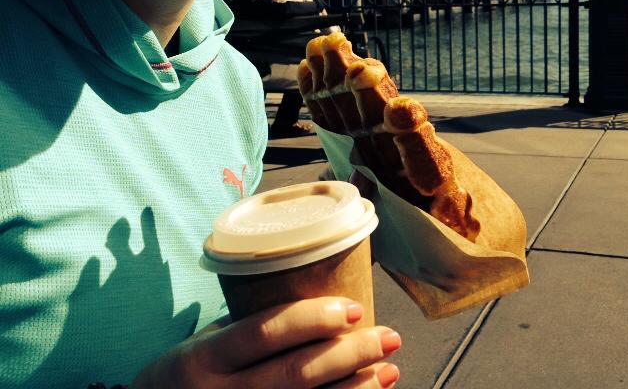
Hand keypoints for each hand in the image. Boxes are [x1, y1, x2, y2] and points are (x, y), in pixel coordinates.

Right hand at [130, 297, 400, 388]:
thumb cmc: (190, 373)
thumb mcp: (207, 343)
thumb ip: (255, 328)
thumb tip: (327, 300)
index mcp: (205, 357)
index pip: (264, 333)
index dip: (312, 319)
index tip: (354, 308)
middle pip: (295, 375)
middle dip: (350, 355)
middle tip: (389, 336)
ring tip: (390, 370)